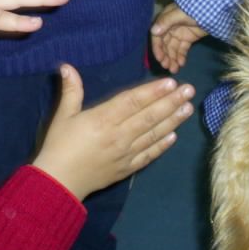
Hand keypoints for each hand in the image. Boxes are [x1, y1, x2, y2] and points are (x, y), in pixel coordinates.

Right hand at [33, 65, 194, 200]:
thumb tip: (67, 66)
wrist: (58, 183)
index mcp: (102, 119)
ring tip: (188, 108)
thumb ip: (71, 91)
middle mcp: (119, 135)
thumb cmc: (59, 146)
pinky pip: (149, 155)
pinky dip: (162, 145)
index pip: (133, 101)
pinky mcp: (127, 168)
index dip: (152, 91)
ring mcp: (126, 153)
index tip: (170, 82)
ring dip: (172, 120)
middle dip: (171, 102)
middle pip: (149, 116)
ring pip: (153, 134)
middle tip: (189, 90)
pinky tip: (174, 136)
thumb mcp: (62, 116)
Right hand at [150, 3, 208, 72]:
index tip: (160, 59)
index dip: (157, 47)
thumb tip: (153, 31)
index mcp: (166, 19)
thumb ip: (167, 22)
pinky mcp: (188, 38)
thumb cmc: (197, 9)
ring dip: (172, 59)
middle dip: (165, 56)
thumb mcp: (181, 14)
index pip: (157, 35)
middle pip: (164, 44)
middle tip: (167, 67)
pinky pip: (182, 49)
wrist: (215, 10)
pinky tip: (181, 64)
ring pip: (173, 48)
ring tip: (174, 69)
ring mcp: (180, 32)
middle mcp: (170, 27)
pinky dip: (181, 57)